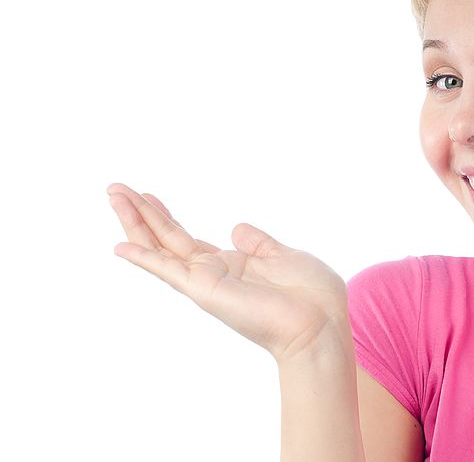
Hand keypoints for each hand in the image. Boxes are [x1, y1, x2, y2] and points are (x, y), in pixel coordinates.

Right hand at [107, 183, 349, 362]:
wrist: (320, 325)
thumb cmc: (311, 296)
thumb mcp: (285, 256)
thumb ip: (259, 243)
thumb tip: (236, 228)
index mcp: (232, 264)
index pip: (187, 239)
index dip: (165, 217)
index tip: (147, 197)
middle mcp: (213, 273)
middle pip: (167, 238)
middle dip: (141, 213)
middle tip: (115, 189)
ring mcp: (206, 282)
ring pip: (161, 247)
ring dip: (135, 222)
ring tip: (113, 195)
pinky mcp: (205, 290)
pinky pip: (169, 271)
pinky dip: (144, 258)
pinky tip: (121, 246)